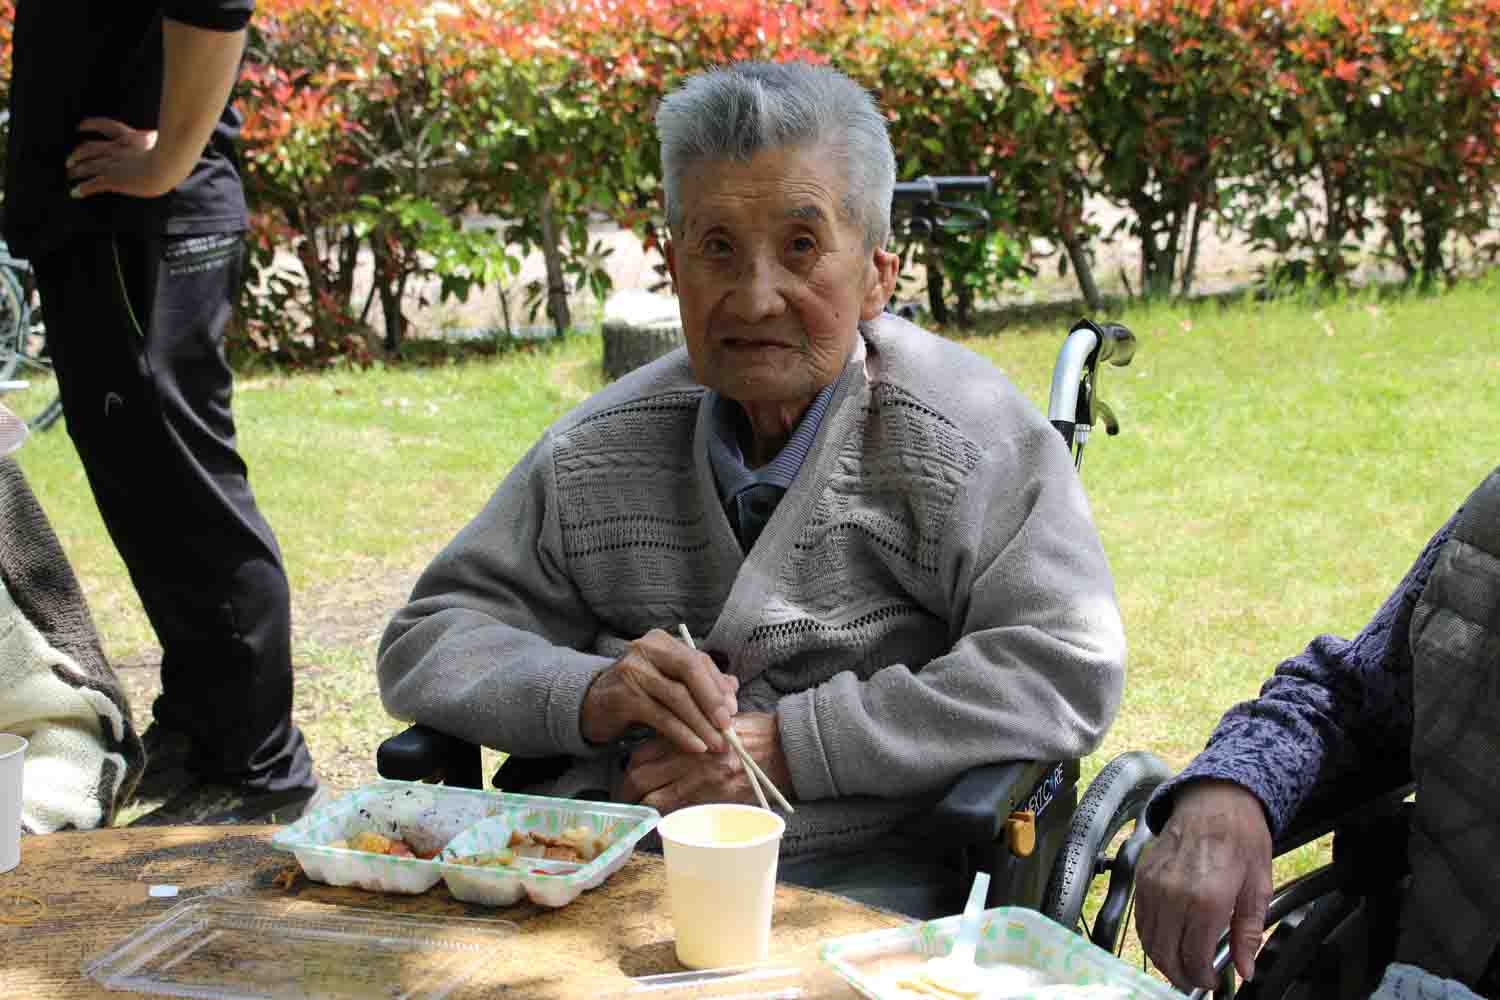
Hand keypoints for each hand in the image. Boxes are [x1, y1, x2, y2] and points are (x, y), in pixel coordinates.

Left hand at [66, 118, 191, 199]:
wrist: (167, 165)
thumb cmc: (171, 153)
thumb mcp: (164, 139)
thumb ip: (160, 137)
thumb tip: (171, 135)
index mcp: (128, 138)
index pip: (105, 126)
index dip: (90, 125)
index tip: (80, 127)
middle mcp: (117, 150)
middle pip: (90, 148)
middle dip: (78, 153)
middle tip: (70, 159)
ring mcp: (114, 164)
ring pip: (88, 165)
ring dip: (76, 170)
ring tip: (69, 174)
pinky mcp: (114, 180)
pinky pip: (93, 184)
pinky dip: (82, 189)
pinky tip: (75, 193)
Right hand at [580, 629, 737, 753]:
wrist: (593, 705)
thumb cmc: (638, 693)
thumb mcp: (668, 682)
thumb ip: (700, 682)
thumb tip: (734, 687)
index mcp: (662, 642)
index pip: (699, 660)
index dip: (719, 685)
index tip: (734, 710)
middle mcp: (647, 649)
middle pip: (690, 670)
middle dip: (713, 700)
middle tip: (727, 726)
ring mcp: (633, 670)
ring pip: (677, 696)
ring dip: (701, 723)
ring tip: (716, 743)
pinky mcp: (625, 696)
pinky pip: (661, 717)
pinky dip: (682, 733)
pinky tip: (695, 746)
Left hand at [620, 712, 792, 813]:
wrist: (784, 750)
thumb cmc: (753, 732)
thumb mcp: (718, 719)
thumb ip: (692, 726)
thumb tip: (668, 739)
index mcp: (687, 734)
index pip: (641, 751)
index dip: (629, 766)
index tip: (628, 775)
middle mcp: (687, 757)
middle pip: (639, 776)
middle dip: (627, 790)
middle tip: (625, 798)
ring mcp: (698, 780)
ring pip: (653, 798)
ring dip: (641, 807)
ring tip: (638, 813)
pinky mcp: (712, 799)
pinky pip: (677, 812)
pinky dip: (665, 816)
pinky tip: (664, 819)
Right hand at [1135, 780, 1272, 989]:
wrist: (1215, 799)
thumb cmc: (1241, 839)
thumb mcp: (1258, 887)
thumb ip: (1249, 933)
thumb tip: (1245, 968)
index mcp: (1207, 900)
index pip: (1195, 956)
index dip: (1202, 978)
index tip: (1211, 982)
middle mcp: (1174, 894)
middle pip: (1166, 953)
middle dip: (1180, 975)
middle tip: (1194, 980)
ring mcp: (1153, 884)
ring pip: (1148, 938)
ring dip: (1162, 958)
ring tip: (1179, 964)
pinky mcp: (1142, 875)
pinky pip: (1140, 917)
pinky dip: (1150, 935)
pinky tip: (1166, 939)